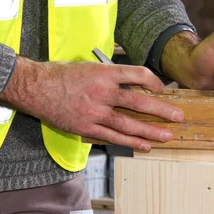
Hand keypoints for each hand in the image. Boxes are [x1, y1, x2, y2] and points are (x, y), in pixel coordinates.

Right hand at [0, 57, 183, 150]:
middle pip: (139, 102)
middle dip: (161, 110)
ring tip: (167, 136)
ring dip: (150, 131)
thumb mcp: (89, 67)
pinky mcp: (87, 127)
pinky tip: (145, 146)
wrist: (36, 87)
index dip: (154, 81)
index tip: (163, 88)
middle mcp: (102, 92)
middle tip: (178, 116)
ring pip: (129, 124)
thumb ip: (110, 75)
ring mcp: (95, 112)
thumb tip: (132, 83)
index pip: (137, 74)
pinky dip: (131, 142)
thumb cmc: (62, 74)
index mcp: (104, 73)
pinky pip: (113, 137)